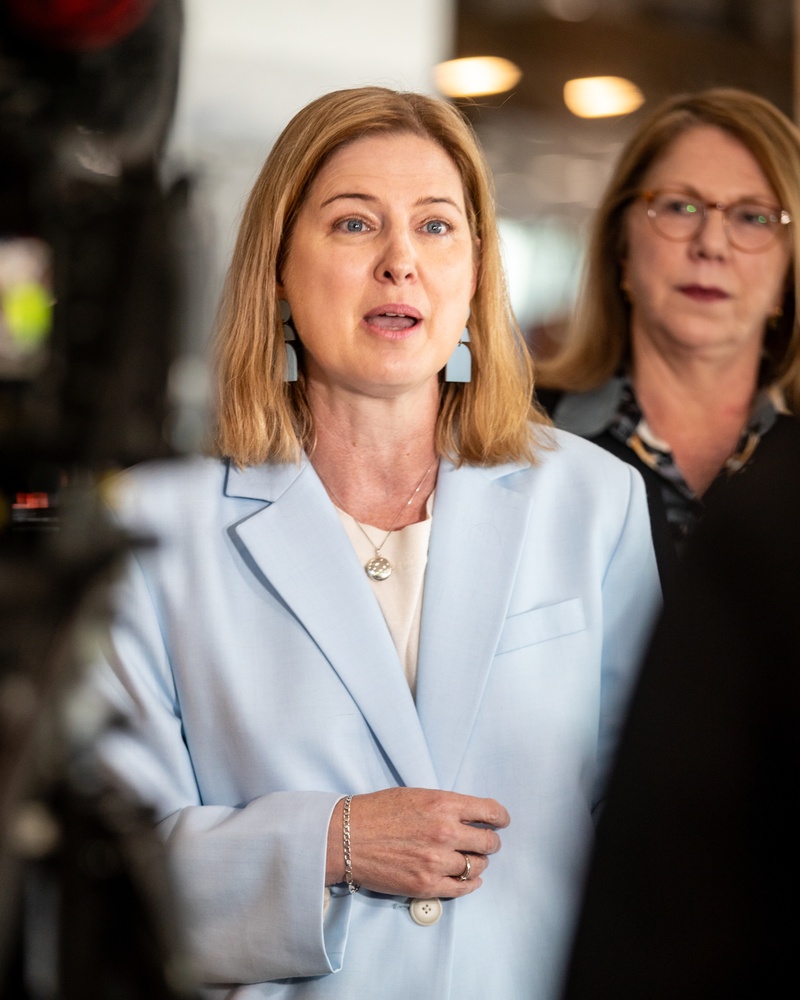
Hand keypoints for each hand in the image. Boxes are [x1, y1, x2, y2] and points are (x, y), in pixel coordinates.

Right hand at [326, 787, 509, 897]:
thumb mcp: (416, 795)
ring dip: (478, 862)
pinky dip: (470, 884)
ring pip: (478, 866)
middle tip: (485, 842)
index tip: (501, 821)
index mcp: (443, 804)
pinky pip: (462, 888)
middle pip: (488, 842)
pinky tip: (468, 879)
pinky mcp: (426, 884)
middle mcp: (445, 832)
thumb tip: (470, 815)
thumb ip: (445, 805)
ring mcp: (436, 861)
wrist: (346, 837)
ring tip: (471, 859)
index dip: (500, 818)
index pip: (490, 812)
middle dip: (489, 841)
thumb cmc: (377, 812)